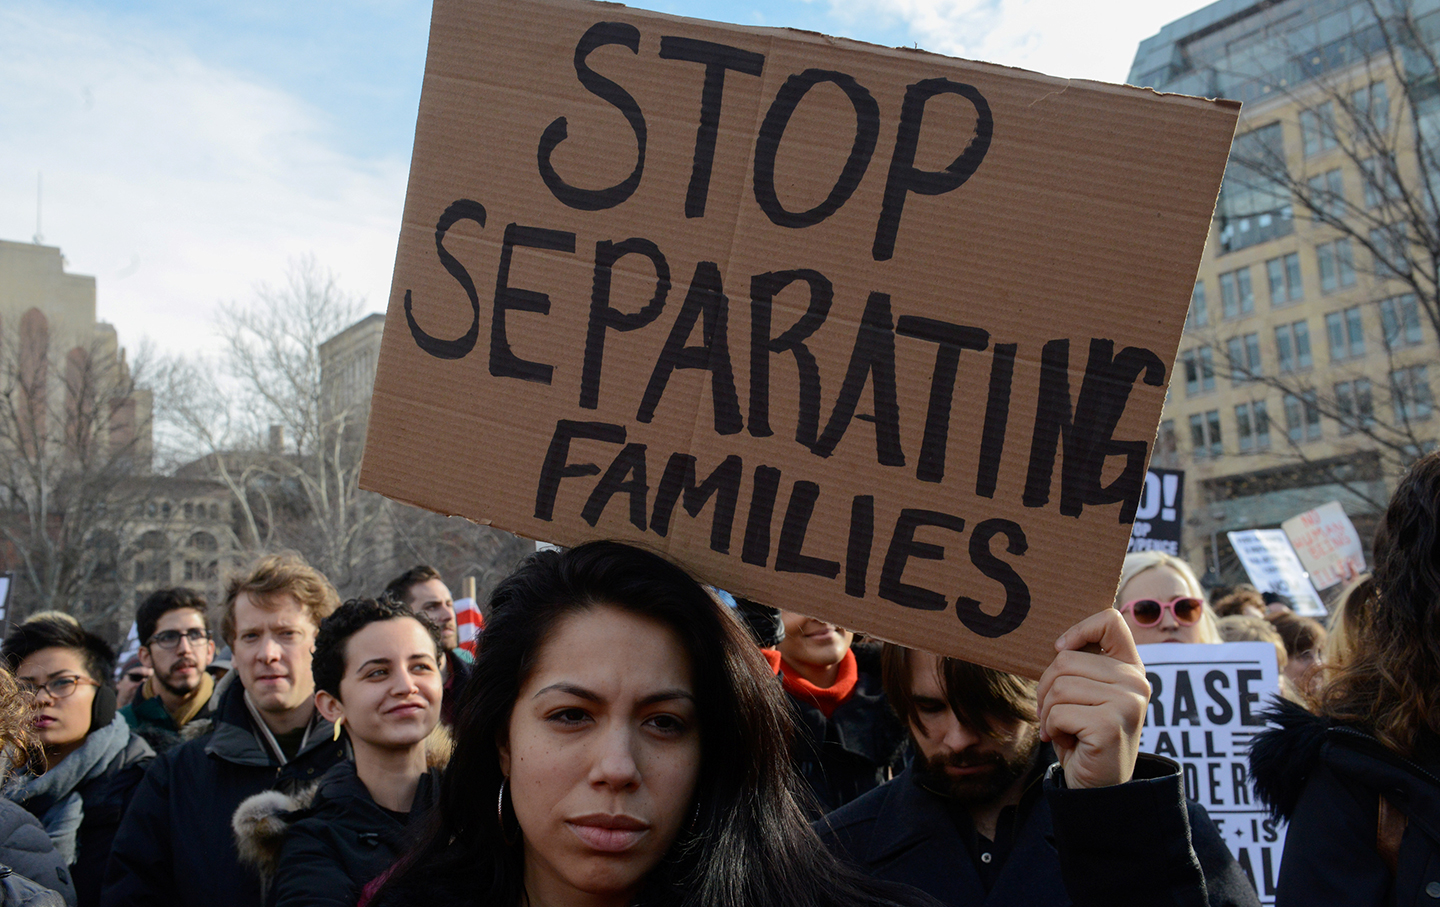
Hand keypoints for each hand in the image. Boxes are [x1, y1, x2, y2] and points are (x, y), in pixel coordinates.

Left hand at [1035, 609, 1149, 788]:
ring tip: (1064, 728)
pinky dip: (1052, 729)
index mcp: (1131, 667)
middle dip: (1046, 688)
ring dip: (1048, 712)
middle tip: (1053, 712)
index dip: (1078, 630)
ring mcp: (1127, 703)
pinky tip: (1068, 741)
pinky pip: (1058, 713)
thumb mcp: (1086, 693)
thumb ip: (1080, 666)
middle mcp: (1136, 681)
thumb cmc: (1084, 734)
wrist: (1098, 785)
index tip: (1060, 650)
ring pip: (1059, 687)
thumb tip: (1057, 645)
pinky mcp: (1110, 725)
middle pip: (1065, 660)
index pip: (1110, 621)